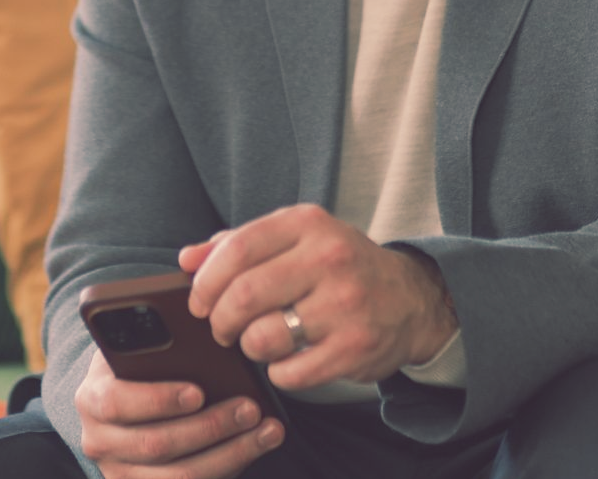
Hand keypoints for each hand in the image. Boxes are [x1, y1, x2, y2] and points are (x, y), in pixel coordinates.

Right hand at [75, 345, 283, 478]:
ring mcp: (120, 472)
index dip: (158, 399)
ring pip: (178, 476)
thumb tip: (199, 317)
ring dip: (230, 454)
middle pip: (156, 444)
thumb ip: (157, 337)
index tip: (199, 392)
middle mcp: (99, 441)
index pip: (116, 402)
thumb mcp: (137, 346)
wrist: (124, 397)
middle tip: (250, 408)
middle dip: (210, 427)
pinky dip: (229, 468)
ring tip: (267, 430)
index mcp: (92, 397)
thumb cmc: (139, 363)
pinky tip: (257, 447)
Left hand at [179, 203, 456, 390]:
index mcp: (309, 224)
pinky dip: (278, 372)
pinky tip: (289, 360)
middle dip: (219, 321)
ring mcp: (345, 304)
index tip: (199, 301)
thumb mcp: (296, 240)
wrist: (411, 299)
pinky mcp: (355, 348)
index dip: (206, 281)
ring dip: (249, 347)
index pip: (237, 248)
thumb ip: (240, 245)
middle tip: (221, 330)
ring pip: (262, 338)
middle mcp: (330, 258)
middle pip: (243, 295)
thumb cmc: (339, 268)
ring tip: (259, 341)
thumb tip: (186, 259)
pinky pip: (289, 373)